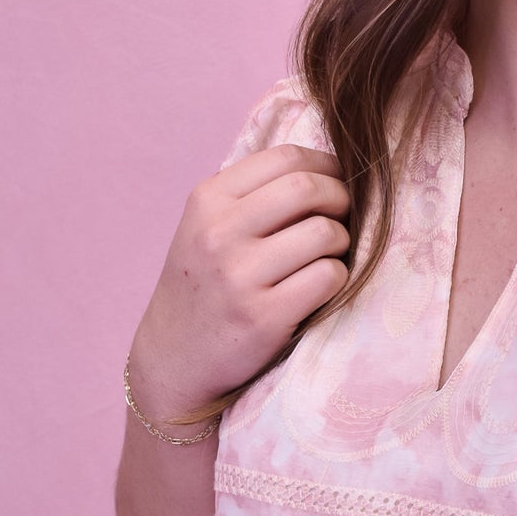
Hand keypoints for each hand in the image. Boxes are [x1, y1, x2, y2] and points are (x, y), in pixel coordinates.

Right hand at [129, 142, 349, 421]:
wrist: (174, 357)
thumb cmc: (206, 284)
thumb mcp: (208, 226)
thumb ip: (255, 194)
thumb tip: (329, 166)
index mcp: (208, 200)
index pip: (285, 158)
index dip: (325, 166)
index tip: (335, 183)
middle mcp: (219, 233)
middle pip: (309, 189)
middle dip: (341, 199)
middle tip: (342, 218)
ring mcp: (240, 276)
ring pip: (326, 233)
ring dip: (341, 243)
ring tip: (326, 256)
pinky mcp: (265, 316)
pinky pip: (329, 277)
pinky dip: (337, 279)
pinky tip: (319, 287)